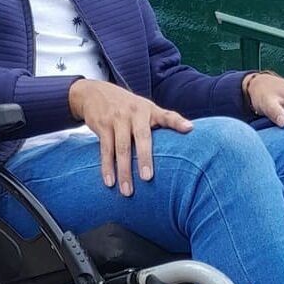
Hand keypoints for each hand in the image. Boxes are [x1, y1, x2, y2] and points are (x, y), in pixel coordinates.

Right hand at [68, 78, 192, 195]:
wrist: (94, 92)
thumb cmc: (127, 106)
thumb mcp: (145, 108)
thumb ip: (164, 120)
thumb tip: (189, 131)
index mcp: (149, 110)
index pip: (167, 115)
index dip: (178, 122)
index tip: (189, 129)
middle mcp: (134, 113)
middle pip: (141, 137)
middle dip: (144, 158)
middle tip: (148, 178)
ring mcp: (117, 119)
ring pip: (121, 148)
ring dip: (123, 171)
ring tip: (127, 191)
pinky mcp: (102, 126)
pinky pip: (105, 149)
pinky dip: (107, 167)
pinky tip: (109, 182)